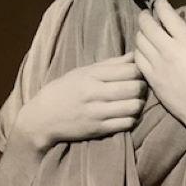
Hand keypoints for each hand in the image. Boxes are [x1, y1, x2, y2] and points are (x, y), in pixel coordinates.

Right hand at [15, 52, 146, 151]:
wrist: (42, 118)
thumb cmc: (64, 90)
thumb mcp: (83, 72)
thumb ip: (110, 64)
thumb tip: (134, 55)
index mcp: (91, 75)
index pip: (128, 69)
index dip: (140, 71)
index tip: (139, 73)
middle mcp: (94, 93)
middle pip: (134, 87)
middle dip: (143, 87)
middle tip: (142, 88)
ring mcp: (96, 112)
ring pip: (133, 106)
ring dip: (139, 104)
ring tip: (136, 101)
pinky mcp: (97, 129)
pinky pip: (126, 124)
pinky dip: (132, 119)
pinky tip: (128, 115)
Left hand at [133, 0, 185, 142]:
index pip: (165, 15)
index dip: (160, 5)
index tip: (160, 3)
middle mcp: (168, 50)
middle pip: (146, 25)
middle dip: (145, 16)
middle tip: (147, 14)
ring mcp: (157, 66)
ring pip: (139, 41)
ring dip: (141, 32)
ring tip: (146, 31)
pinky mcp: (151, 80)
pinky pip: (137, 59)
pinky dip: (138, 50)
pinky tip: (144, 50)